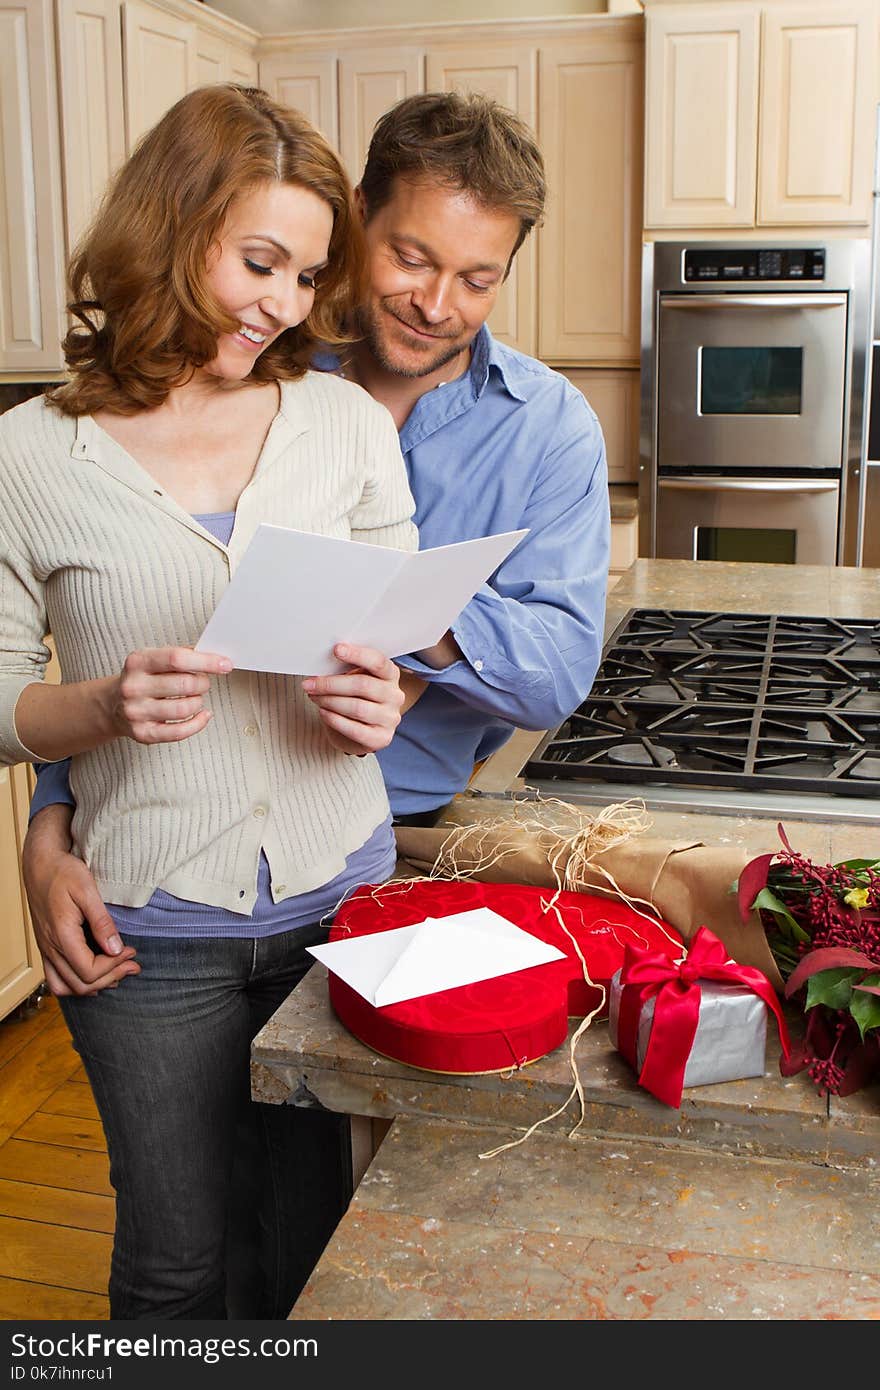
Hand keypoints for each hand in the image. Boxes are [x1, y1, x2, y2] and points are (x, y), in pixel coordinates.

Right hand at [22, 806, 139, 996]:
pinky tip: (95, 975)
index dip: (114, 966)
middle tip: (133, 965)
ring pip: (65, 987)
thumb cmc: (63, 873)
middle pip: (80, 984)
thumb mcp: (87, 891)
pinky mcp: (46, 946)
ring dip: (93, 986)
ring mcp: (46, 949)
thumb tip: (115, 948)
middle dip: (110, 977)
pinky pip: (57, 978)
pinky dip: (76, 983)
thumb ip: (101, 922)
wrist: (40, 864)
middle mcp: (50, 947)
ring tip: (116, 973)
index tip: (131, 950)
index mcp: (61, 935)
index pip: (89, 971)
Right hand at [108, 647, 232, 745]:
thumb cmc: (142, 679)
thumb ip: (182, 655)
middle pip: (185, 684)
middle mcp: (134, 686)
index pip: (177, 659)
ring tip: (195, 698)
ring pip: (184, 708)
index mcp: (138, 662)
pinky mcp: (142, 733)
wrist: (112, 705)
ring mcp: (136, 711)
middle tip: (202, 683)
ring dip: (198, 702)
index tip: (225, 664)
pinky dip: (197, 723)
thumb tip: (215, 657)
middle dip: (203, 683)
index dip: (206, 661)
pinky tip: (202, 715)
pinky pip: (179, 732)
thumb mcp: (153, 659)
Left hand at [302, 643, 404, 756]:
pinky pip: (355, 729)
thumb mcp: (354, 678)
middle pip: (362, 685)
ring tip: (314, 697)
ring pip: (357, 708)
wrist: (362, 729)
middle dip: (331, 684)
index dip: (357, 655)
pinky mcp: (381, 738)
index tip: (336, 649)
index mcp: (390, 674)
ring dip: (330, 702)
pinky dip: (335, 720)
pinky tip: (323, 713)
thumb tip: (321, 663)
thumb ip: (345, 669)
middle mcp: (395, 695)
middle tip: (310, 684)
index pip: (378, 662)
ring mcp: (390, 718)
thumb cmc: (355, 697)